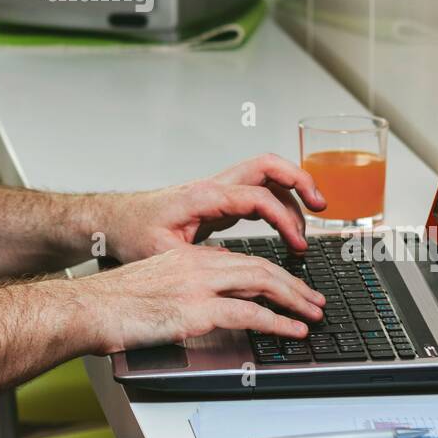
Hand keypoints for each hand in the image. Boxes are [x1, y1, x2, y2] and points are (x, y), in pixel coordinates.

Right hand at [75, 243, 326, 353]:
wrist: (89, 308)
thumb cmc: (112, 305)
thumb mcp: (154, 288)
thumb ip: (183, 291)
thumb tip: (204, 308)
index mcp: (189, 258)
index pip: (242, 261)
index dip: (272, 274)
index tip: (288, 288)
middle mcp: (198, 265)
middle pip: (260, 267)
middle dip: (293, 284)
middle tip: (314, 300)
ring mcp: (198, 285)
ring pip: (262, 282)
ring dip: (294, 299)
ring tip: (314, 314)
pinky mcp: (197, 309)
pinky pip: (250, 313)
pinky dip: (278, 321)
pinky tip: (293, 329)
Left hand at [99, 154, 326, 261]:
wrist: (115, 220)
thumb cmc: (133, 233)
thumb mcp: (161, 253)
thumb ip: (198, 261)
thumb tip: (233, 270)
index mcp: (203, 196)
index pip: (256, 196)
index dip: (283, 218)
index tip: (297, 245)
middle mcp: (214, 187)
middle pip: (267, 166)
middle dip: (299, 180)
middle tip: (321, 206)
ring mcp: (218, 192)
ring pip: (266, 177)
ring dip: (292, 194)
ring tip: (309, 225)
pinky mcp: (219, 202)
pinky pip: (257, 194)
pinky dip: (278, 205)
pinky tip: (286, 230)